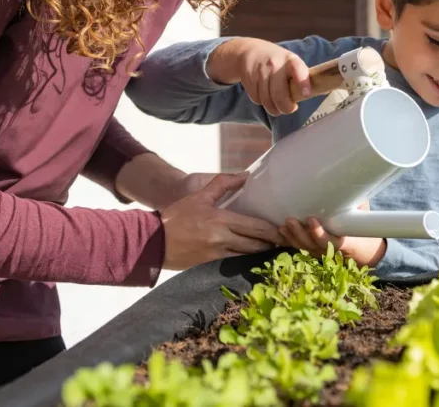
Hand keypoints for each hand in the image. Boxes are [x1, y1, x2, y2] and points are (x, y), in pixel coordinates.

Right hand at [158, 172, 285, 269]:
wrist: (151, 241)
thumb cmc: (175, 216)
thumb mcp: (199, 196)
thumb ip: (223, 183)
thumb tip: (245, 175)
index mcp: (221, 220)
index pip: (256, 228)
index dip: (273, 232)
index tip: (285, 231)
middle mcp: (222, 239)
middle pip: (256, 244)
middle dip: (272, 243)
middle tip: (286, 241)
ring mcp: (217, 253)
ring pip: (247, 254)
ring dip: (261, 252)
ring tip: (274, 248)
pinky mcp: (210, 263)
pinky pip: (234, 260)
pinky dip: (246, 257)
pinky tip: (254, 255)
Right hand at [206, 38, 310, 115]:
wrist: (250, 50)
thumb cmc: (278, 61)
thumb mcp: (291, 63)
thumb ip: (302, 77)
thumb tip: (319, 92)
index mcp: (291, 60)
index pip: (298, 70)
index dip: (303, 83)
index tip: (306, 94)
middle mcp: (275, 64)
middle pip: (279, 94)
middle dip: (285, 108)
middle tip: (289, 108)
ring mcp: (260, 71)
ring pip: (266, 100)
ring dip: (273, 108)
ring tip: (277, 105)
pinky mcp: (248, 78)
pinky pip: (256, 99)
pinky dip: (261, 102)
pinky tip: (264, 95)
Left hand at [278, 202, 386, 266]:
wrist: (362, 248)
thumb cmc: (361, 228)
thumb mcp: (363, 215)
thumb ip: (356, 204)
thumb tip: (350, 185)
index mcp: (344, 242)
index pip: (329, 241)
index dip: (319, 233)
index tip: (312, 220)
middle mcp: (329, 250)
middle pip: (311, 245)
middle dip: (299, 234)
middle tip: (290, 220)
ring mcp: (319, 252)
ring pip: (303, 247)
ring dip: (291, 237)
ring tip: (283, 225)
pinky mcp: (311, 250)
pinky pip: (298, 247)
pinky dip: (288, 240)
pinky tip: (280, 231)